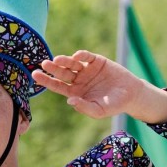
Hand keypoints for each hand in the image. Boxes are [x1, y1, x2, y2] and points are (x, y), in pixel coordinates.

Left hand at [34, 51, 166, 120]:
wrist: (131, 95)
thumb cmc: (114, 105)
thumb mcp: (99, 111)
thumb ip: (85, 108)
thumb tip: (69, 101)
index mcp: (75, 92)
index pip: (57, 86)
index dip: (47, 81)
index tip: (35, 75)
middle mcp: (78, 80)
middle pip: (62, 73)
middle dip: (52, 69)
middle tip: (44, 64)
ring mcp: (87, 69)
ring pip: (72, 64)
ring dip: (64, 61)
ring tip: (57, 59)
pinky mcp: (97, 61)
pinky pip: (87, 57)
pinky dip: (82, 55)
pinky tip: (78, 55)